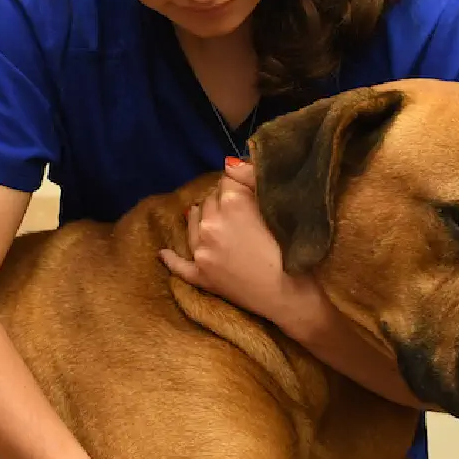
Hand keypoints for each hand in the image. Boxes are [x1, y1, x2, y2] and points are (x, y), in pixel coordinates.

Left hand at [159, 162, 328, 335]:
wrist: (291, 296)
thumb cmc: (294, 249)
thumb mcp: (279, 206)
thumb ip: (252, 179)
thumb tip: (231, 162)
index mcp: (233, 203)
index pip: (227, 181)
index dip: (238, 186)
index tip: (248, 195)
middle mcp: (211, 223)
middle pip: (210, 200)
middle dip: (221, 202)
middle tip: (240, 215)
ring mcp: (202, 250)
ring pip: (193, 222)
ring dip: (201, 218)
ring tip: (216, 225)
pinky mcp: (200, 275)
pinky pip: (177, 264)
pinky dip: (171, 258)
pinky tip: (164, 253)